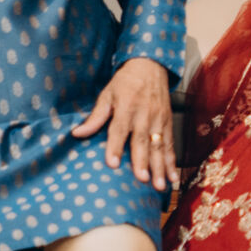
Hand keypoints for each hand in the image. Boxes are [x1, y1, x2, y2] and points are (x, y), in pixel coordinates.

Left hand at [73, 58, 176, 192]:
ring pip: (159, 146)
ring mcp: (158, 120)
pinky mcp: (168, 123)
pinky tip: (172, 176)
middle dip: (143, 161)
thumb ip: (95, 116)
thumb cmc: (126, 82)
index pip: (119, 129)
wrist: (151, 65)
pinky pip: (171, 145)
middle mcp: (144, 115)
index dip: (115, 146)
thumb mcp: (107, 94)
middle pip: (142, 141)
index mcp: (126, 108)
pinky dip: (172, 162)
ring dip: (160, 167)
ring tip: (160, 185)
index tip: (112, 163)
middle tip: (142, 179)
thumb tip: (77, 133)